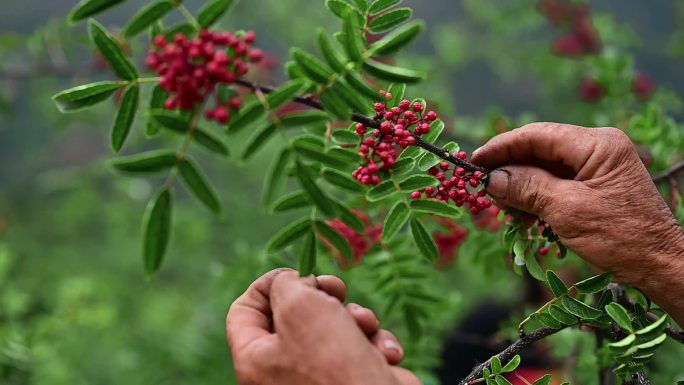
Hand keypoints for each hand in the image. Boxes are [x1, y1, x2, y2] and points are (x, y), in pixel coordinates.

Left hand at [226, 269, 419, 384]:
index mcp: (254, 359)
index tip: (296, 273)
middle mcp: (281, 371)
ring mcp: (318, 378)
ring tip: (365, 326)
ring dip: (356, 317)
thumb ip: (287, 283)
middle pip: (294, 313)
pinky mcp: (351, 380)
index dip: (268, 284)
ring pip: (334, 326)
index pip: (244, 310)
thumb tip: (298, 282)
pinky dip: (375, 342)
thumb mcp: (299, 305)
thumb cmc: (333, 363)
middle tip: (337, 290)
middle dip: (322, 295)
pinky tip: (385, 353)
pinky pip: (359, 348)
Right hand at [471, 123, 683, 322]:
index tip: (474, 161)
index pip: (538, 135)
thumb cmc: (620, 237)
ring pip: (544, 167)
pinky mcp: (594, 185)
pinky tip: (520, 212)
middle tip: (483, 188)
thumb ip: (527, 188)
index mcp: (598, 145)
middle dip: (510, 168)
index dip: (502, 146)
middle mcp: (598, 148)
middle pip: (539, 149)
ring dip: (520, 185)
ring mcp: (597, 166)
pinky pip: (556, 182)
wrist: (660, 264)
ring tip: (502, 206)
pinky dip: (535, 196)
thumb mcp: (567, 211)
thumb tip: (491, 178)